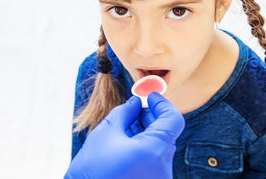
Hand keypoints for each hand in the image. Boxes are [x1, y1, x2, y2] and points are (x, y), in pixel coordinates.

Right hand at [64, 92, 184, 178]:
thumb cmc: (92, 169)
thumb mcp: (106, 133)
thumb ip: (125, 112)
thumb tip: (135, 103)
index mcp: (154, 151)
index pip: (173, 119)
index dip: (162, 104)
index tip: (149, 96)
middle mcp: (164, 168)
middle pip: (166, 133)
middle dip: (151, 117)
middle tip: (134, 109)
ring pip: (160, 147)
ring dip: (147, 132)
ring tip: (127, 124)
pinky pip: (155, 160)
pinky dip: (145, 147)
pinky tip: (128, 141)